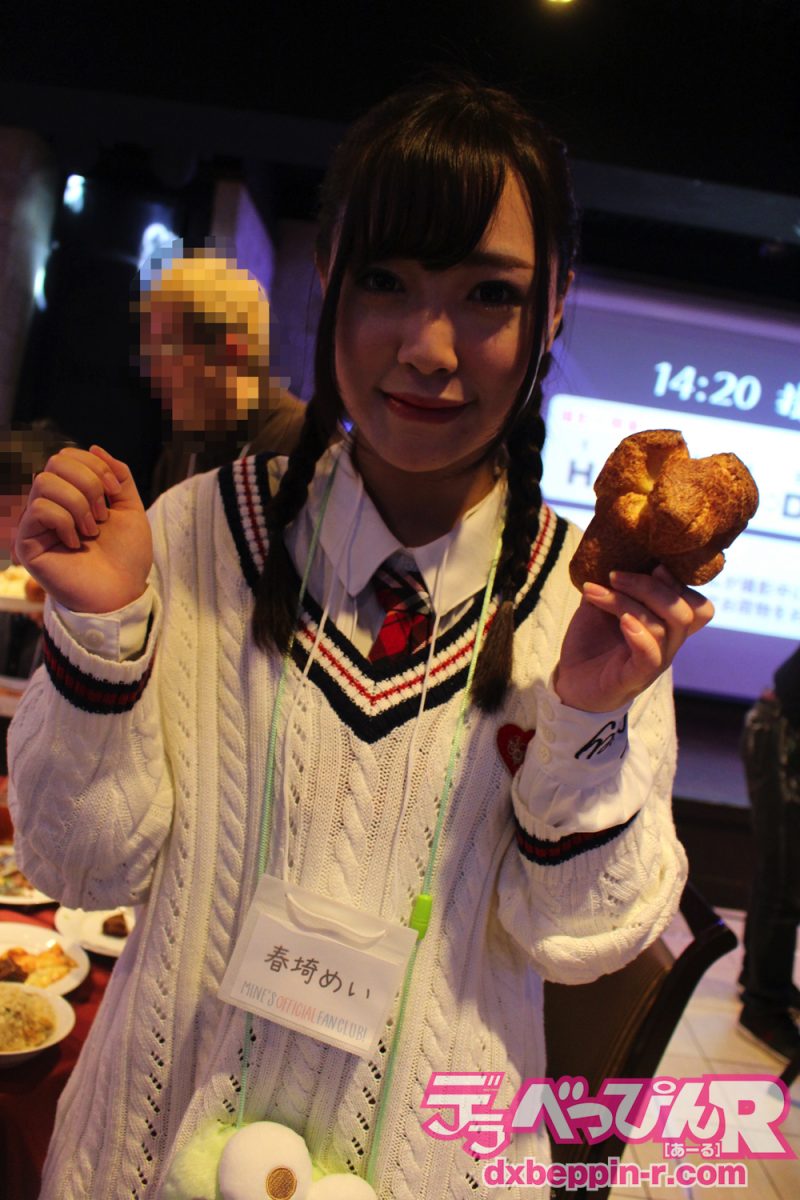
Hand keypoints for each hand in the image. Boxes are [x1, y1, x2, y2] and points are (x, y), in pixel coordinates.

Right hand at [14, 445, 151, 613]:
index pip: (68, 456)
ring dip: (78, 503)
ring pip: (45, 481)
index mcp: (72, 494)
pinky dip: (65, 521)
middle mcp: (50, 504)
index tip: (115, 492)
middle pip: (55, 462)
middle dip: (88, 483)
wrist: (123, 592)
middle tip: (102, 515)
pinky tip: (76, 543)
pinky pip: (39, 509)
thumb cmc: (126, 556)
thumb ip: (117, 476)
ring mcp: (36, 523)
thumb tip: (95, 447)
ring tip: (91, 530)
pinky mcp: (27, 542)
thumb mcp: (130, 508)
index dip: (95, 466)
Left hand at [554, 564, 713, 711]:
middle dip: (650, 586)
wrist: (571, 681)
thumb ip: (615, 583)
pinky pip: (650, 656)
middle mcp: (668, 644)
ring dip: (626, 602)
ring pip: (662, 627)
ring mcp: (654, 662)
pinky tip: (622, 621)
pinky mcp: (635, 678)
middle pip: (685, 612)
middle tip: (614, 575)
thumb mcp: (602, 604)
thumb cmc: (592, 641)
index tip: (651, 563)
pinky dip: (639, 634)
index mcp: (667, 625)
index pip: (700, 607)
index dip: (681, 583)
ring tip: (596, 592)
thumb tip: (613, 551)